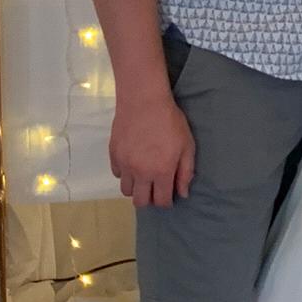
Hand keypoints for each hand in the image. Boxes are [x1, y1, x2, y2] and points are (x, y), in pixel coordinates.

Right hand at [108, 94, 195, 209]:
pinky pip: (117, 174)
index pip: (162, 201)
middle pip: (140, 202)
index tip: (169, 194)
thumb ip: (186, 172)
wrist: (143, 100)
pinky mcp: (113, 155)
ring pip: (126, 190)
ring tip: (143, 176)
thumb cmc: (170, 121)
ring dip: (136, 187)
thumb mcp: (187, 145)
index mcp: (161, 172)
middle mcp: (141, 173)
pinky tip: (133, 162)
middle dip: (150, 199)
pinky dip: (125, 173)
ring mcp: (125, 164)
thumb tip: (183, 193)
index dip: (167, 201)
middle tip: (156, 187)